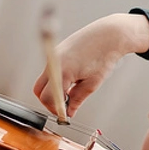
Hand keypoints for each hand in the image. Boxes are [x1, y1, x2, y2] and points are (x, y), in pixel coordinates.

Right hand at [33, 13, 148, 116]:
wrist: (110, 34)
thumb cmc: (104, 55)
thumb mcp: (93, 83)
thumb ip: (78, 99)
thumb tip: (69, 111)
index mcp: (63, 71)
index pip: (48, 98)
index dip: (56, 109)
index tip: (64, 115)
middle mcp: (54, 62)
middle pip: (39, 90)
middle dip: (49, 101)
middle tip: (64, 105)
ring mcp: (54, 55)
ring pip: (44, 80)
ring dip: (54, 89)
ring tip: (72, 91)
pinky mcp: (57, 51)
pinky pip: (51, 70)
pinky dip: (57, 79)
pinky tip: (73, 79)